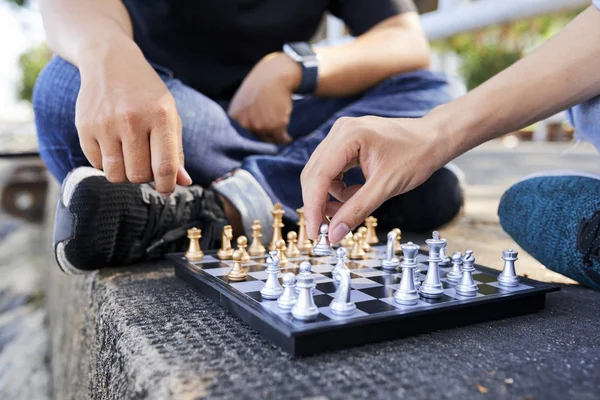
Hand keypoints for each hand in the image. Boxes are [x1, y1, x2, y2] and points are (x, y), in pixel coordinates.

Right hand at [75, 37, 190, 194]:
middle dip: (144, 176)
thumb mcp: (169, 115)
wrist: (110, 61)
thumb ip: (176, 151)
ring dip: (124, 173)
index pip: (165, 166)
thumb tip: (182, 182)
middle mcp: (132, 119)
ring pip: (116, 175)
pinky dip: (106, 162)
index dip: (167, 186)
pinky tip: (112, 144)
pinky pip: (96, 164)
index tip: (166, 189)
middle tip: (145, 162)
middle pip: (139, 175)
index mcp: (160, 116)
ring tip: (128, 155)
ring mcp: (105, 123)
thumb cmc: (146, 94)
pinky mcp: (84, 126)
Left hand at [228, 52, 300, 143]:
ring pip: (269, 141)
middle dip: (264, 139)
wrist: (276, 74)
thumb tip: (247, 130)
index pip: (241, 135)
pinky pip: (281, 139)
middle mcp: (245, 124)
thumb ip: (243, 115)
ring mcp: (260, 126)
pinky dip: (286, 139)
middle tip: (272, 138)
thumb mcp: (243, 98)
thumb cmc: (261, 83)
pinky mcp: (275, 127)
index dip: (252, 136)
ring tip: (280, 138)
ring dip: (275, 140)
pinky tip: (288, 138)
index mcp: (234, 116)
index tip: (259, 137)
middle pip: (255, 140)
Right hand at [301, 115, 448, 243]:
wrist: (433, 139)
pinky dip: (338, 187)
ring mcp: (342, 134)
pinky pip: (331, 169)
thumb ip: (356, 210)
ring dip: (329, 196)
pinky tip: (355, 194)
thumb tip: (334, 234)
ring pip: (320, 173)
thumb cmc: (416, 156)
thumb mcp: (385, 188)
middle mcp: (340, 131)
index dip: (313, 207)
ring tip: (349, 208)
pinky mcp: (346, 142)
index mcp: (348, 136)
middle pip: (314, 174)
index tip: (314, 232)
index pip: (319, 176)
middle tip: (324, 230)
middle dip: (318, 203)